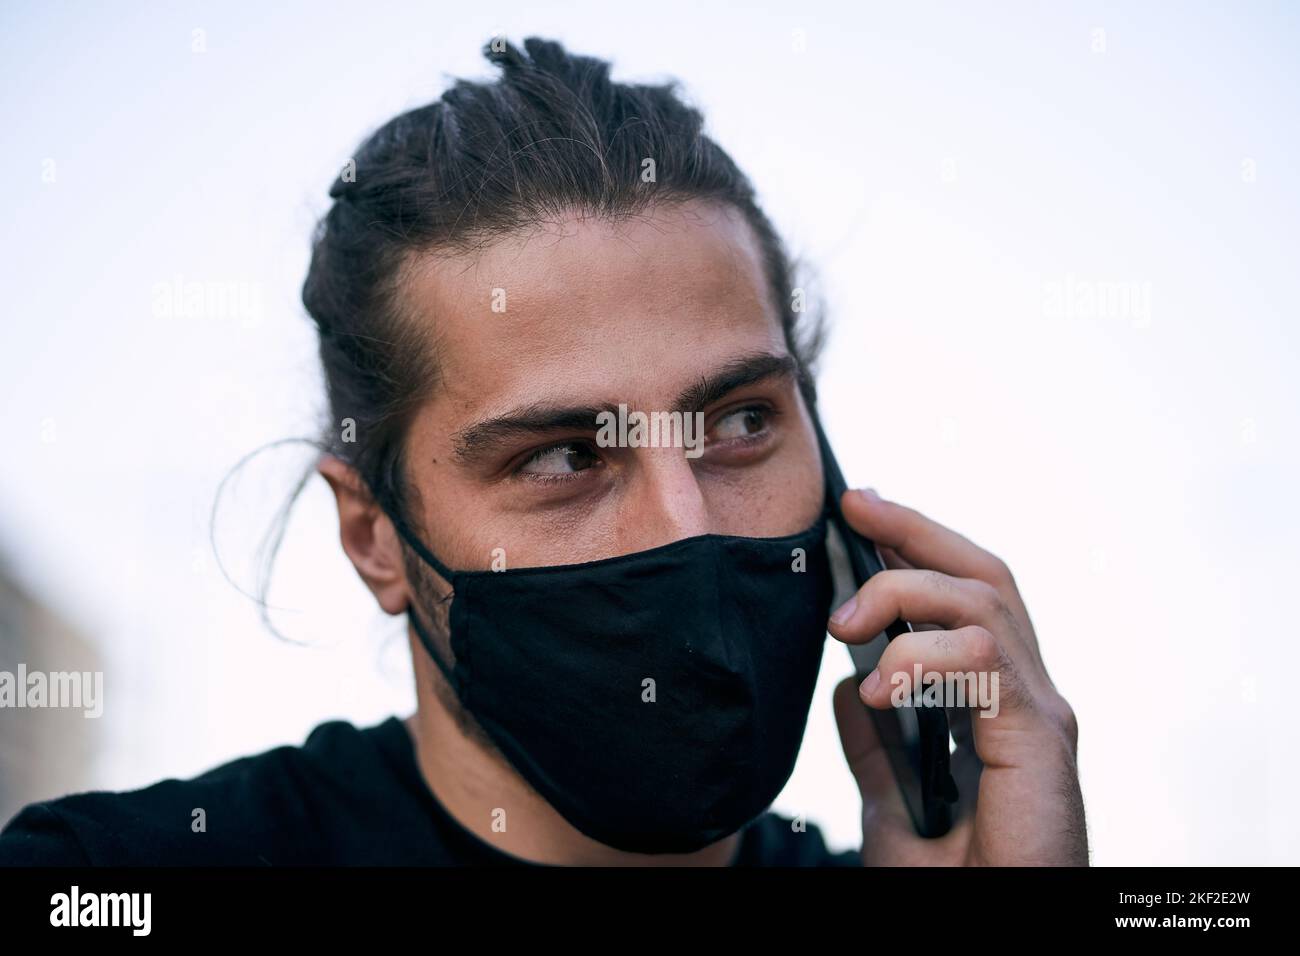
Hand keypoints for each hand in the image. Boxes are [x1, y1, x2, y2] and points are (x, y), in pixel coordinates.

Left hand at [828, 488, 1086, 864]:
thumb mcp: (894, 808)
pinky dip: (922, 657)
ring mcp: (1041, 713)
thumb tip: (848, 685)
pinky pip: (983, 658)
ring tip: (844, 623)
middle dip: (916, 530)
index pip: (964, 598)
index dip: (916, 547)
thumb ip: (877, 747)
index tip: (859, 513)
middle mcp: (1029, 698)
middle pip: (983, 576)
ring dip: (903, 593)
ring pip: (982, 601)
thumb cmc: (958, 887)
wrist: (991, 929)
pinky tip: (879, 684)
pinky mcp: (1042, 739)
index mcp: (999, 706)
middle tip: (855, 505)